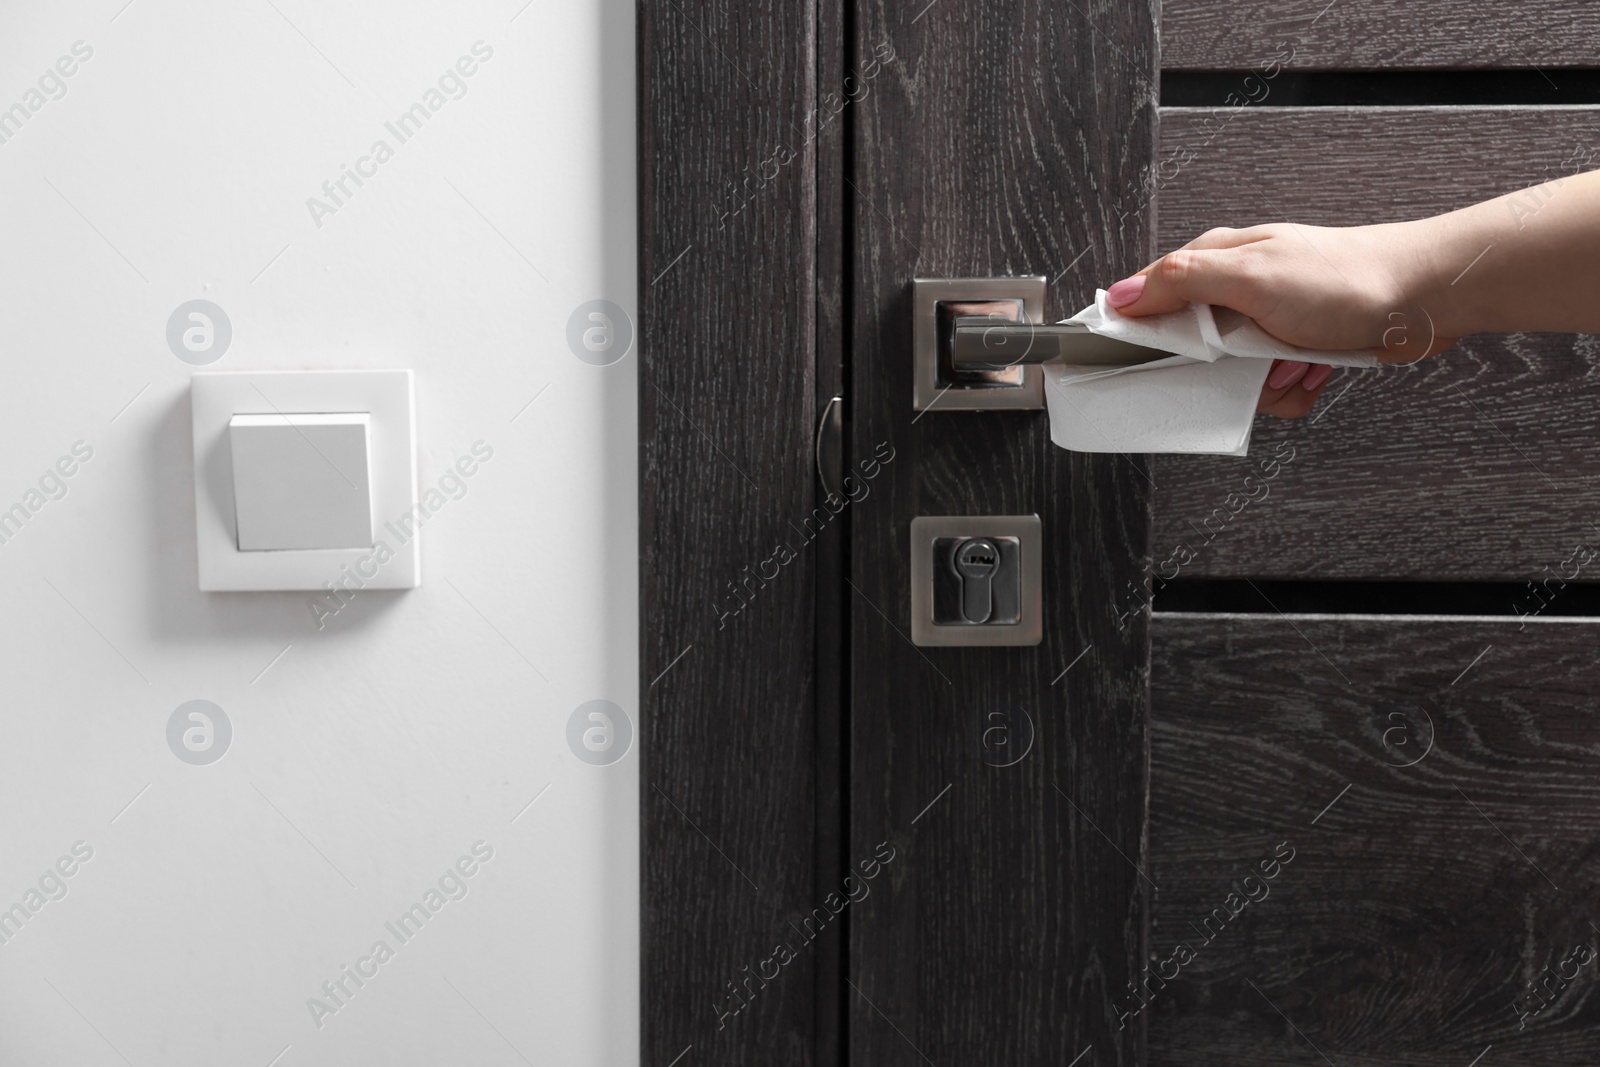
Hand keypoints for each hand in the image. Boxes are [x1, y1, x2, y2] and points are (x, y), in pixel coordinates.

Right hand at [1104, 222, 1458, 416]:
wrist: (1423, 297)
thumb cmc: (1346, 278)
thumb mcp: (1250, 275)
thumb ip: (1181, 283)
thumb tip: (1124, 296)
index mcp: (1217, 262)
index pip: (1151, 296)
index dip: (1141, 331)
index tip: (1143, 360)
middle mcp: (1238, 290)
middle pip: (1192, 352)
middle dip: (1219, 370)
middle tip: (1246, 358)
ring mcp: (1267, 321)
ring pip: (1233, 377)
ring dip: (1264, 382)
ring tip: (1294, 360)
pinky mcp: (1295, 348)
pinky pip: (1272, 388)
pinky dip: (1294, 387)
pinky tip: (1314, 368)